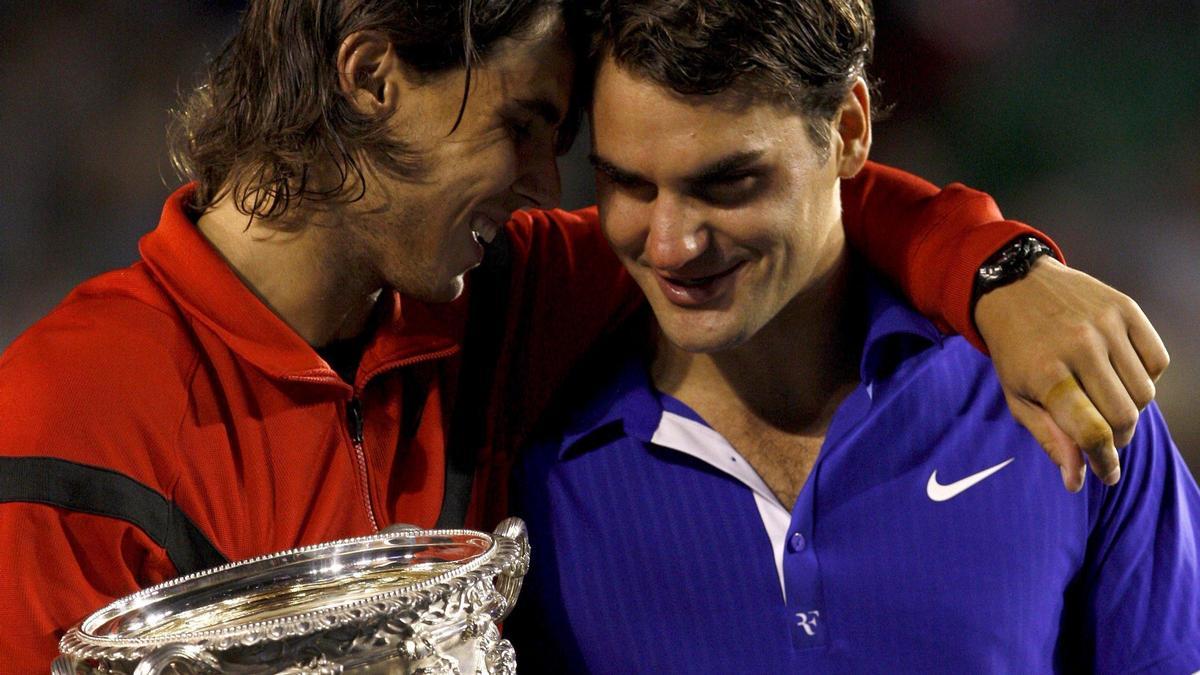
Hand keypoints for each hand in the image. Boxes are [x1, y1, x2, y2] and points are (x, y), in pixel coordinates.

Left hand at [975, 257, 1168, 491]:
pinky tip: (1120, 375)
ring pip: (1145, 392)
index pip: (1093, 431)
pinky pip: (1157, 360)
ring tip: (1107, 404)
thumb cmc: (1014, 349)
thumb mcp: (1017, 396)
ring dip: (1132, 410)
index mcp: (1047, 373)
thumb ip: (1050, 438)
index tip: (1106, 474)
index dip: (1104, 461)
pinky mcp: (1126, 308)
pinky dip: (1146, 378)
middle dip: (1117, 438)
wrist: (1014, 286)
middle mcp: (1080, 346)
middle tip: (1102, 437)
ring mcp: (1106, 325)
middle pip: (1125, 416)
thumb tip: (1077, 481)